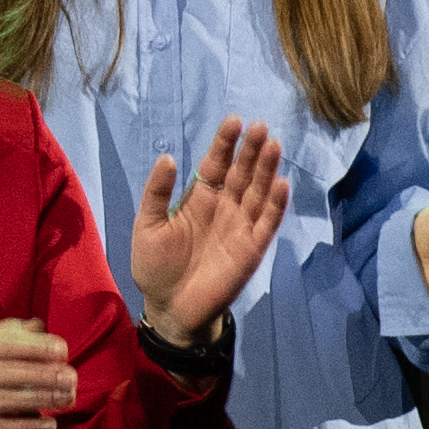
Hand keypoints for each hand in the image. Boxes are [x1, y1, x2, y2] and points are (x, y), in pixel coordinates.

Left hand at [123, 120, 293, 349]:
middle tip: (260, 126)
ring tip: (273, 145)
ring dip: (267, 170)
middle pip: (242, 173)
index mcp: (198, 198)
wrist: (170, 307)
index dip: (224, 143)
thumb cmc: (156, 266)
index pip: (215, 164)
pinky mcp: (252, 248)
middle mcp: (224, 207)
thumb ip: (156, 193)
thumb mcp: (146, 225)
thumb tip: (167, 157)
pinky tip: (282, 183)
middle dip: (251, 150)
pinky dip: (276, 204)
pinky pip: (267, 222)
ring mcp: (240, 226)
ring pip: (258, 192)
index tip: (234, 120)